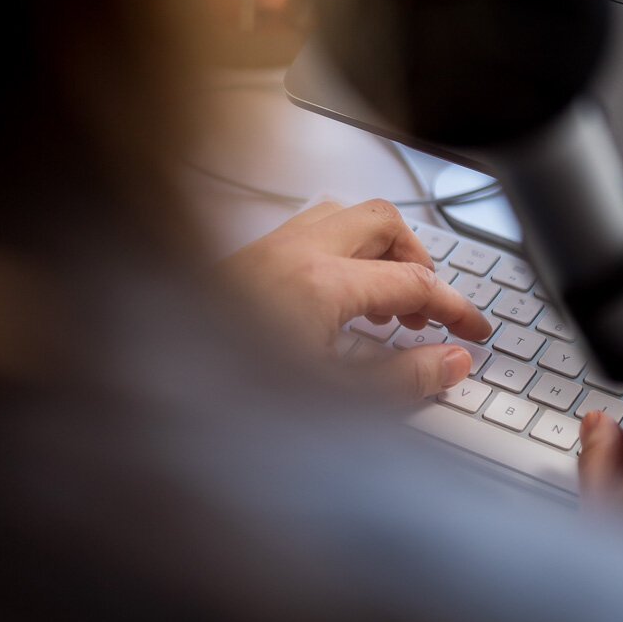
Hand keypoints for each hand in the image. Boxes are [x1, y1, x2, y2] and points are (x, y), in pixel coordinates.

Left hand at [216, 199, 491, 398]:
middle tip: (428, 307)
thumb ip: (400, 380)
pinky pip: (309, 232)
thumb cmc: (223, 399)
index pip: (413, 281)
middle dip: (418, 258)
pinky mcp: (244, 259)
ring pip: (343, 217)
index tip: (474, 331)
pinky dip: (340, 253)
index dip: (455, 307)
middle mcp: (291, 252)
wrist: (148, 389)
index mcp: (319, 283)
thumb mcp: (329, 404)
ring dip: (377, 249)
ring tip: (385, 301)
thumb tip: (449, 361)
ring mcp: (264, 250)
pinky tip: (335, 301)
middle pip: (383, 222)